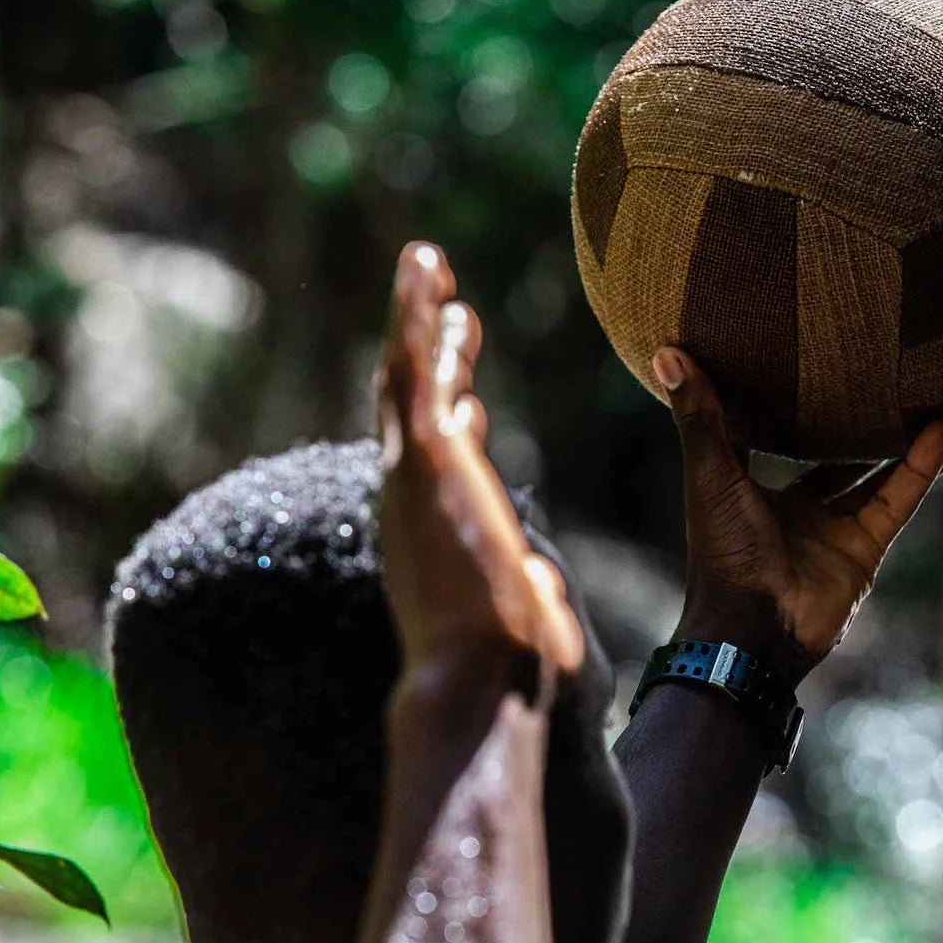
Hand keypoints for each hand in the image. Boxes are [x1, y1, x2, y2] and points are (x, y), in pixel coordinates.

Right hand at [376, 241, 582, 676]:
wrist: (475, 679)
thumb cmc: (500, 667)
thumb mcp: (513, 609)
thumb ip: (524, 582)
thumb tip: (537, 573)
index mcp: (429, 530)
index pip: (434, 462)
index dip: (448, 422)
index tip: (470, 398)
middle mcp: (407, 494)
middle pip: (409, 404)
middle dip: (424, 352)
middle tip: (447, 308)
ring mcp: (411, 471)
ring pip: (405, 373)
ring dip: (415, 315)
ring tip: (428, 263)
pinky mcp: (427, 455)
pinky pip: (414, 367)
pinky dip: (414, 315)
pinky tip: (425, 269)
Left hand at [653, 347, 942, 684]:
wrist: (755, 629)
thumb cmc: (722, 550)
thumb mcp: (710, 473)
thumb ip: (700, 416)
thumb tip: (666, 352)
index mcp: (747, 488)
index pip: (768, 435)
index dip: (784, 402)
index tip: (805, 360)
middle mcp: (791, 507)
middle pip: (830, 456)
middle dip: (854, 423)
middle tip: (882, 376)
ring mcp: (831, 529)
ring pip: (873, 475)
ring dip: (901, 440)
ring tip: (933, 396)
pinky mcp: (864, 548)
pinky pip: (897, 500)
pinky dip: (921, 468)